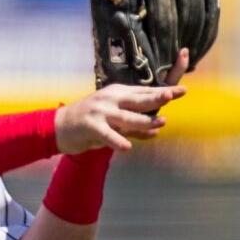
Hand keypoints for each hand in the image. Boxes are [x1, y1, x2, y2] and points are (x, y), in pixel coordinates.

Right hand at [55, 50, 188, 153]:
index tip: (181, 91)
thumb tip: (157, 132)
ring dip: (143, 121)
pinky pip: (107, 135)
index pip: (143, 91)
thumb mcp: (113, 121)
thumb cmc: (89, 123)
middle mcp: (110, 99)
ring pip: (127, 117)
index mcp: (117, 93)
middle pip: (138, 99)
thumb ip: (134, 127)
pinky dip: (117, 141)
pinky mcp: (91, 126)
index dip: (162, 91)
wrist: (59, 127)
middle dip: (156, 98)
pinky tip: (127, 148)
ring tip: (159, 124)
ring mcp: (100, 111)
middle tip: (172, 96)